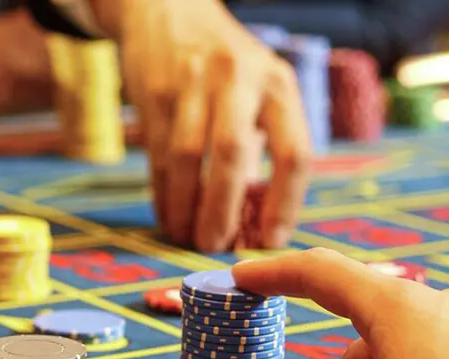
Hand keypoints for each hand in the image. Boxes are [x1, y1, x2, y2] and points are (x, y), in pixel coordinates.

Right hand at [92, 0, 310, 251]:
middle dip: (223, 209)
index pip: (294, 153)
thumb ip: (263, 149)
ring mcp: (192, 82)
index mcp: (278, 84)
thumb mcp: (261, 90)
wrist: (171, 11)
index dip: (285, 204)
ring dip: (186, 206)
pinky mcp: (154, 91)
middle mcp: (238, 79)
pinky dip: (163, 192)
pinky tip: (169, 214)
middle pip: (232, 154)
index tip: (272, 239)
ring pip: (186, 157)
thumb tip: (257, 226)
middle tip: (216, 245)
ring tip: (187, 235)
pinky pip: (156, 153)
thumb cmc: (227, 68)